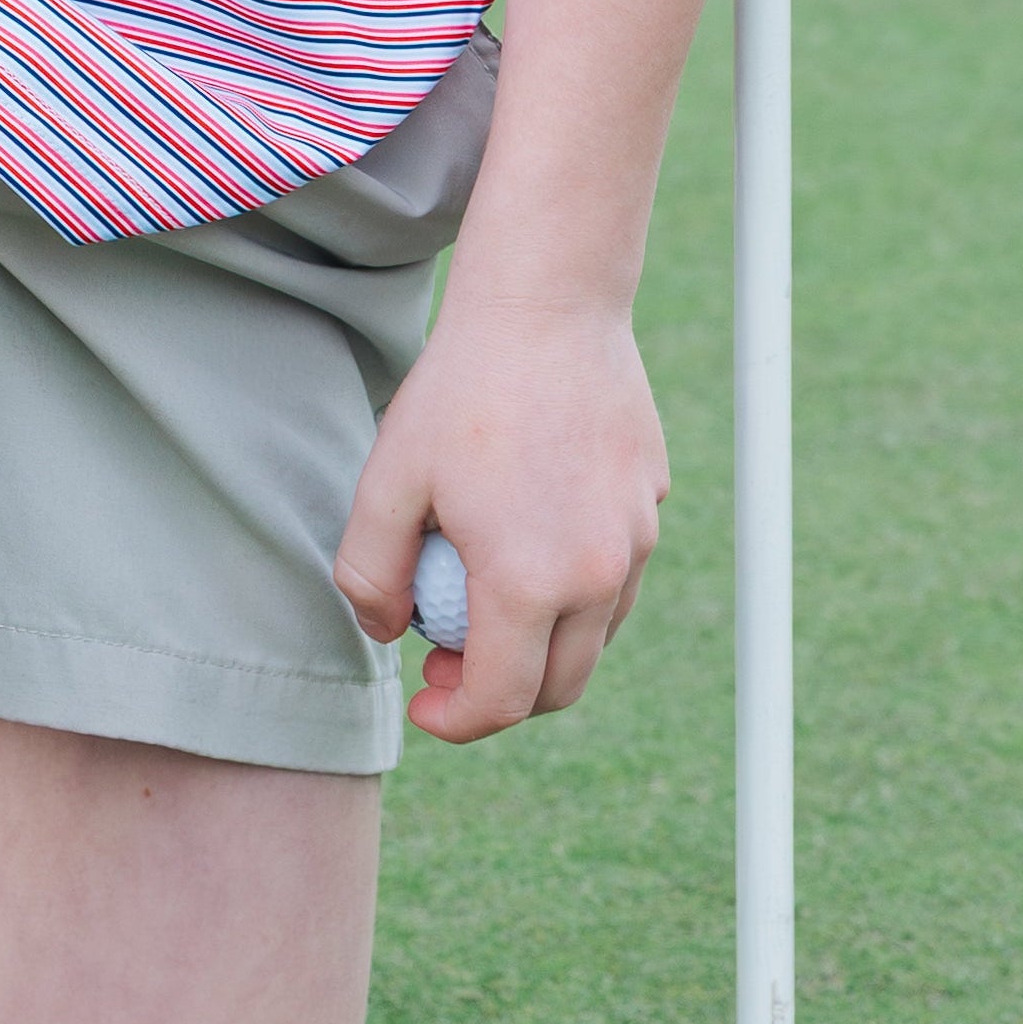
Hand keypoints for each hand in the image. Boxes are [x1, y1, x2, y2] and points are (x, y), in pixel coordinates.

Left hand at [334, 283, 666, 744]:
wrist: (546, 303)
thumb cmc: (461, 389)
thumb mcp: (388, 478)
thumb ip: (371, 572)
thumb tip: (389, 632)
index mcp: (530, 582)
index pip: (501, 700)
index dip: (455, 720)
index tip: (422, 701)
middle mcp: (599, 575)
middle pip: (559, 687)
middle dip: (500, 696)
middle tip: (444, 658)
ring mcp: (636, 540)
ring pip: (595, 636)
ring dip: (542, 645)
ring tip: (484, 598)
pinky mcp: (651, 502)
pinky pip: (616, 576)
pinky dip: (576, 588)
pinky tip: (528, 531)